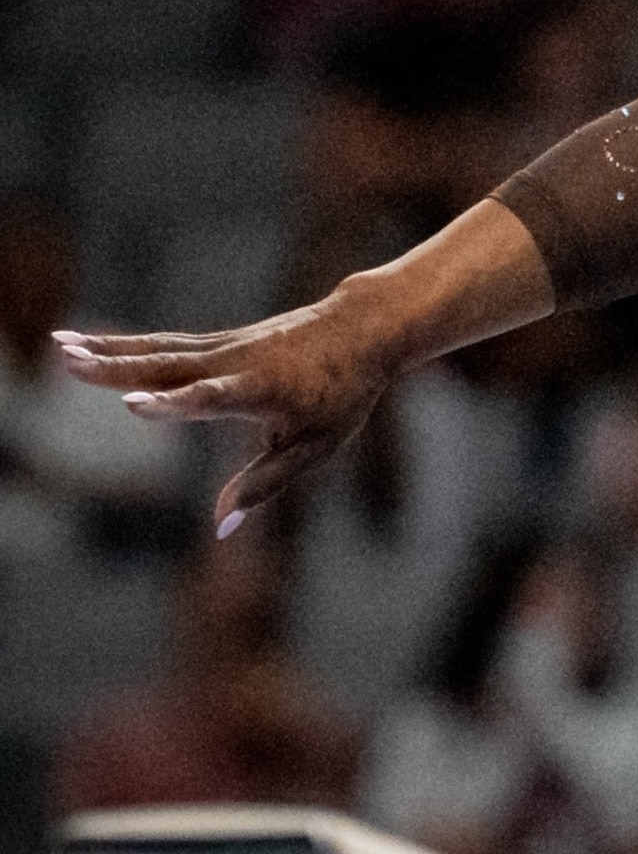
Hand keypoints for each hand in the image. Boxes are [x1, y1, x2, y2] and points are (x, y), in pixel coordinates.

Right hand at [57, 295, 399, 535]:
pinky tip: (88, 343)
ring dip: (109, 349)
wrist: (362, 328)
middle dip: (117, 366)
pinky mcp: (220, 342)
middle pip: (171, 365)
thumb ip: (265, 483)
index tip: (133, 404)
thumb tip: (220, 526)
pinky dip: (127, 344)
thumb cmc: (344, 394)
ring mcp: (226, 347)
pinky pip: (167, 345)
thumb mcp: (317, 446)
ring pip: (161, 350)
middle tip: (67, 362)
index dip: (173, 403)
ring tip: (59, 346)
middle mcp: (238, 362)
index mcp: (264, 389)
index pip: (211, 397)